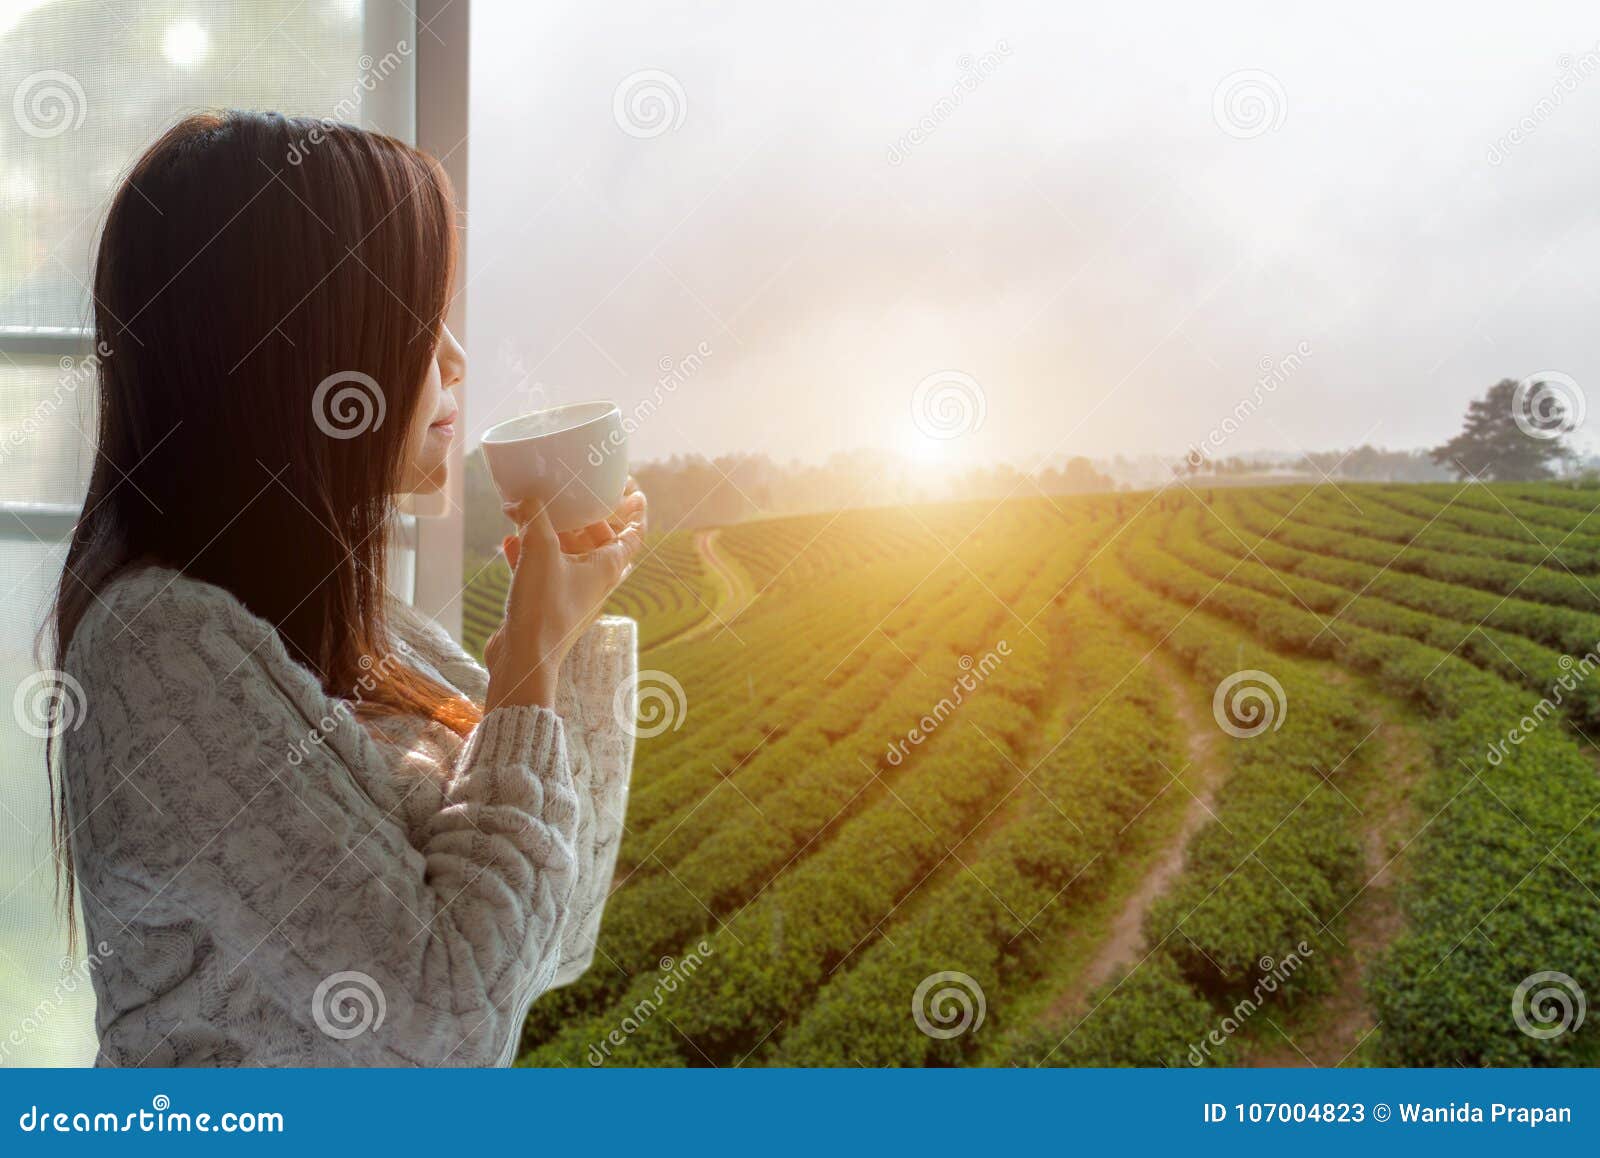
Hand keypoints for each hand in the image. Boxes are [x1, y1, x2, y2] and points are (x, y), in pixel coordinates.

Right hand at [483, 482, 646, 711]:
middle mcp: (595, 580)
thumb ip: (534, 516)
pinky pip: (541, 570)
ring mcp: (570, 592)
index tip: (632, 489)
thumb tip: (523, 498)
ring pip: (568, 554)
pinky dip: (528, 553)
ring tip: (532, 511)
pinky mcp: (546, 603)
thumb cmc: (544, 607)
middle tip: (573, 495)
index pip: (634, 533)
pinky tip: (508, 540)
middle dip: (587, 516)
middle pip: (600, 540)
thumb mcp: (541, 550)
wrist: (523, 658)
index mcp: (608, 567)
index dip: (636, 510)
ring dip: (553, 533)